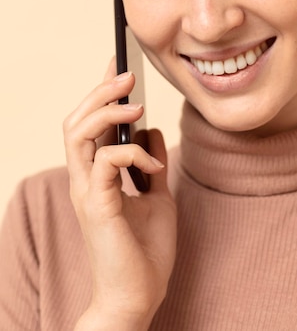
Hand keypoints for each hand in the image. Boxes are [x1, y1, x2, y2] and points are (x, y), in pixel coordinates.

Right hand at [64, 61, 176, 329]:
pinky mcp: (98, 206)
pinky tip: (153, 167)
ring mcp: (87, 192)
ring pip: (78, 134)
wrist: (138, 296)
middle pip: (75, 121)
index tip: (117, 64)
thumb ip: (150, 162)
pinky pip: (105, 162)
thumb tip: (151, 129)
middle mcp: (84, 179)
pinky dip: (132, 154)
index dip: (101, 92)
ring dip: (107, 112)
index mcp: (96, 175)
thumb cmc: (144, 249)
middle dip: (100, 92)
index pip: (89, 123)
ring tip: (136, 104)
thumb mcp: (156, 194)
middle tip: (127, 75)